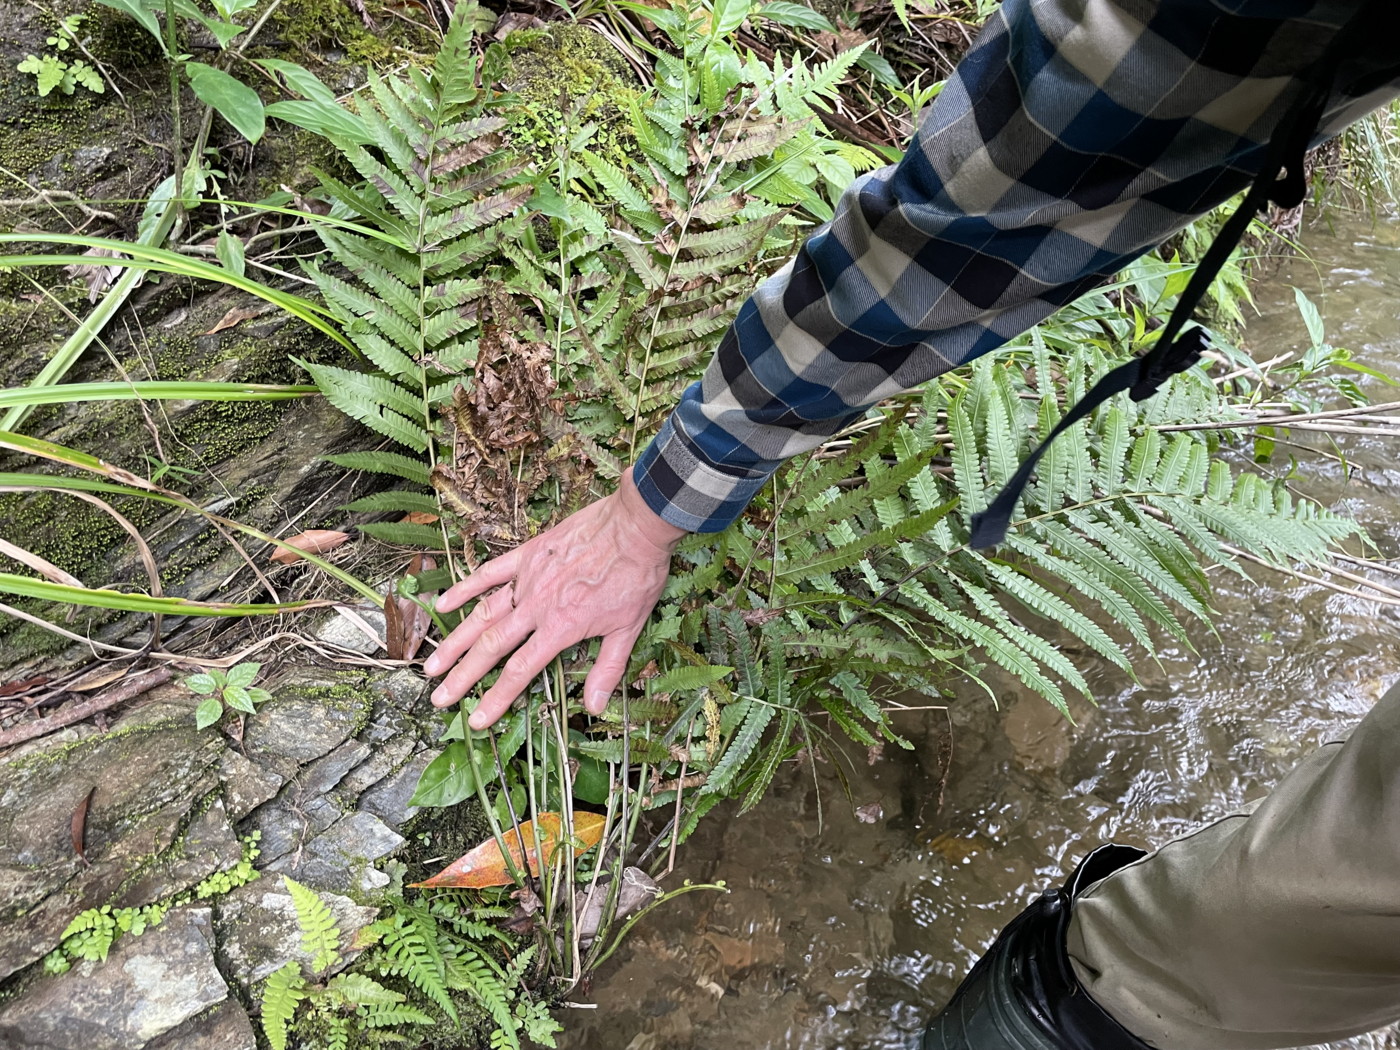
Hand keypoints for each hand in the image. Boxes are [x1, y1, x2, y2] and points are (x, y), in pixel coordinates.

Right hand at [423, 467, 686, 729]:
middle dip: (463, 676)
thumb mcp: (629, 628)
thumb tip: (595, 707)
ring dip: (455, 641)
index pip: (520, 671)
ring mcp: (527, 579)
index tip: (476, 720)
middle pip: (491, 647)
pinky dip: (464, 589)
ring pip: (482, 614)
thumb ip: (607, 668)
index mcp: (560, 628)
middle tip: (438, 698)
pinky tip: (442, 606)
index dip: (497, 698)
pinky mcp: (527, 555)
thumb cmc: (636, 577)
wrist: (635, 525)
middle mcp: (535, 607)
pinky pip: (489, 574)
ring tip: (431, 664)